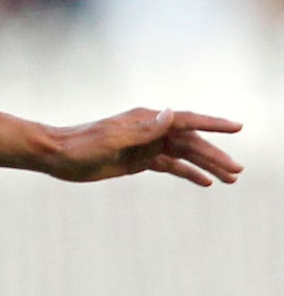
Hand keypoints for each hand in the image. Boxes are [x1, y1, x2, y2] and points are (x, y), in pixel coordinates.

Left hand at [36, 108, 243, 185]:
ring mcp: (146, 146)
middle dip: (215, 155)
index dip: (213, 125)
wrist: (56, 155)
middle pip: (191, 142)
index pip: (187, 121)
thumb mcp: (113, 139)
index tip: (237, 128)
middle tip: (237, 171)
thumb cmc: (81, 145)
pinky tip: (205, 182)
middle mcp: (150, 130)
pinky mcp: (139, 161)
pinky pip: (170, 166)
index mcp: (147, 120)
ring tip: (230, 179)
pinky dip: (188, 173)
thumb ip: (144, 130)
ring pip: (184, 156)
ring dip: (207, 166)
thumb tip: (171, 113)